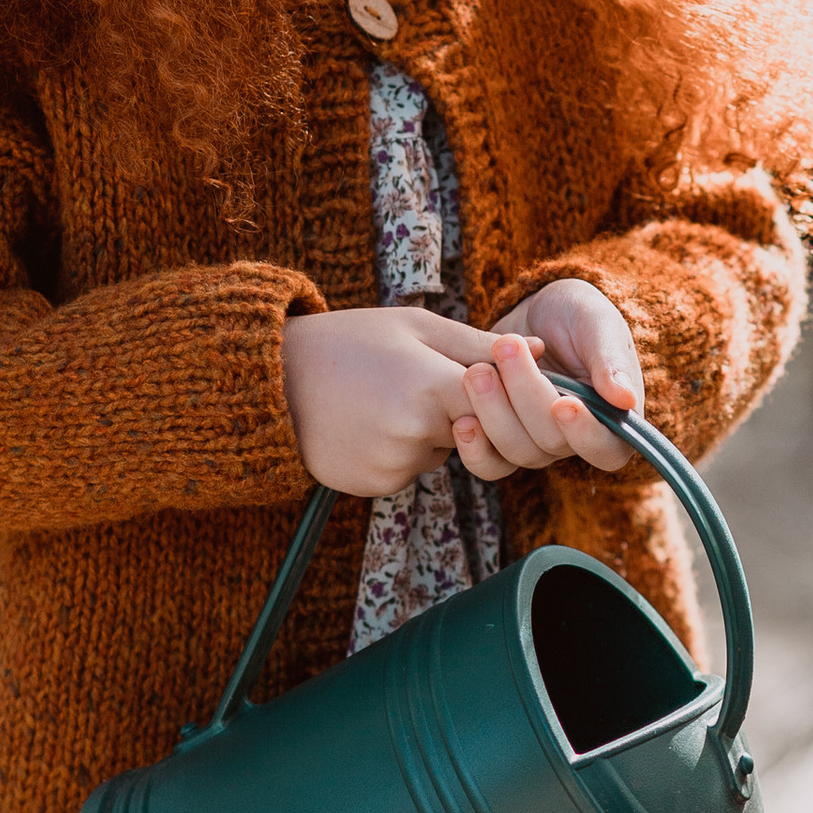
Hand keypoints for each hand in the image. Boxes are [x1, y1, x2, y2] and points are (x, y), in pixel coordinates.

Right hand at [278, 303, 490, 495]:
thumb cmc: (349, 342)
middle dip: (455, 410)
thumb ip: (479, 345)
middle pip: (472, 429)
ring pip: (440, 452)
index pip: (496, 400)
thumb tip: (540, 351)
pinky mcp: (377, 484)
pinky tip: (365, 425)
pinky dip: (398, 453)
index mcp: (434, 386)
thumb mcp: (414, 327)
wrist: (272, 379)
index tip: (467, 371)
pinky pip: (410, 470)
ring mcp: (396, 464)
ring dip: (427, 433)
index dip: (488, 386)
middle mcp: (418, 433)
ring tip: (380, 400)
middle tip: (410, 381)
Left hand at [451, 284, 639, 480]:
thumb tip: (626, 399)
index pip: (607, 449)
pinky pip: (489, 462)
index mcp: (613, 419)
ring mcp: (538, 442)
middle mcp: (576, 439)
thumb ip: (611, 361)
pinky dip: (474, 447)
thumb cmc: (580, 316)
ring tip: (478, 370)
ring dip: (494, 413)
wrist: (539, 311)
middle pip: (552, 445)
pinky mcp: (503, 438)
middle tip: (506, 348)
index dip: (585, 435)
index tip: (564, 404)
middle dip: (526, 397)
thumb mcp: (599, 325)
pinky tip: (460, 419)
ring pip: (518, 452)